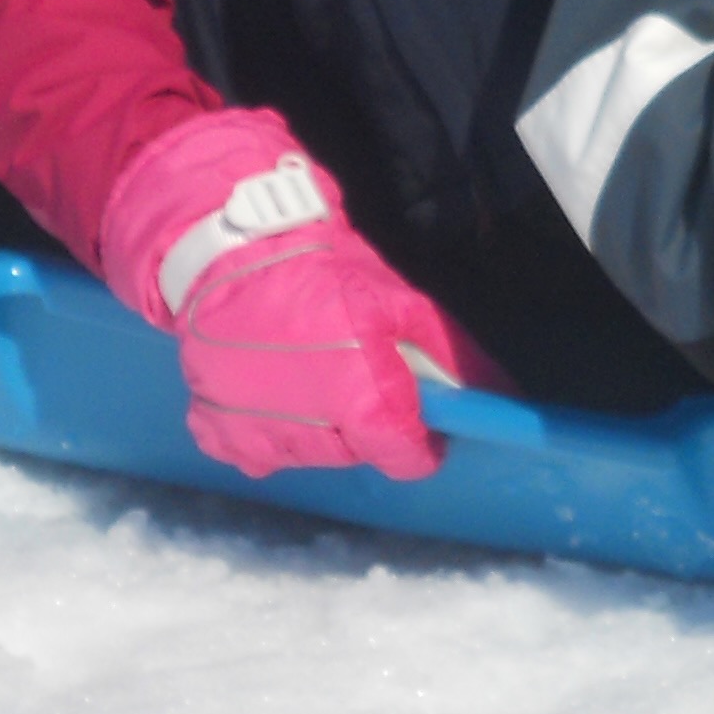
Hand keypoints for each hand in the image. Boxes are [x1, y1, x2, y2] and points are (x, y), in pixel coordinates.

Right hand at [96, 108, 481, 480]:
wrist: (232, 254)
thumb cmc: (323, 273)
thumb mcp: (395, 300)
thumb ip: (443, 351)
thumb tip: (497, 387)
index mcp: (363, 407)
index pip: (407, 459)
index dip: (417, 439)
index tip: (413, 415)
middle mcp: (313, 438)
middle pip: (356, 453)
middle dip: (362, 422)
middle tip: (347, 368)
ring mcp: (259, 440)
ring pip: (307, 452)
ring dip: (312, 424)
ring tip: (300, 368)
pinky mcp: (217, 434)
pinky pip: (254, 450)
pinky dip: (262, 425)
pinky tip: (263, 383)